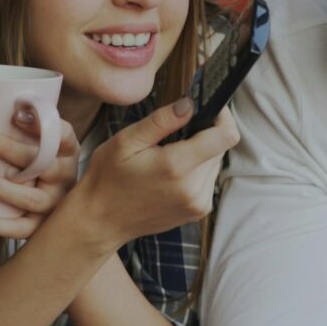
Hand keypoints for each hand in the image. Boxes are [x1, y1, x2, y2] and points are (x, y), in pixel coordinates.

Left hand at [0, 114, 81, 239]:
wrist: (57, 201)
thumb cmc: (36, 158)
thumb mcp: (38, 137)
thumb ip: (23, 121)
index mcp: (67, 150)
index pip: (63, 135)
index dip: (41, 125)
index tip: (15, 114)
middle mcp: (65, 176)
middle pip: (42, 164)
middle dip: (10, 149)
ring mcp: (54, 204)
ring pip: (30, 198)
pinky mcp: (41, 225)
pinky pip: (19, 229)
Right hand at [61, 97, 240, 251]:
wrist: (100, 221)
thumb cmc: (108, 178)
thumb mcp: (126, 141)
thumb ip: (161, 121)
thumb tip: (189, 104)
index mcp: (177, 166)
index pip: (225, 136)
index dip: (222, 117)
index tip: (209, 108)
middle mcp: (194, 188)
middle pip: (220, 148)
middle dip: (204, 134)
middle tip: (175, 133)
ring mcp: (198, 204)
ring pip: (215, 163)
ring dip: (200, 153)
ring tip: (169, 155)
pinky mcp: (197, 211)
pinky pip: (208, 180)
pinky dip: (196, 170)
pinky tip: (172, 172)